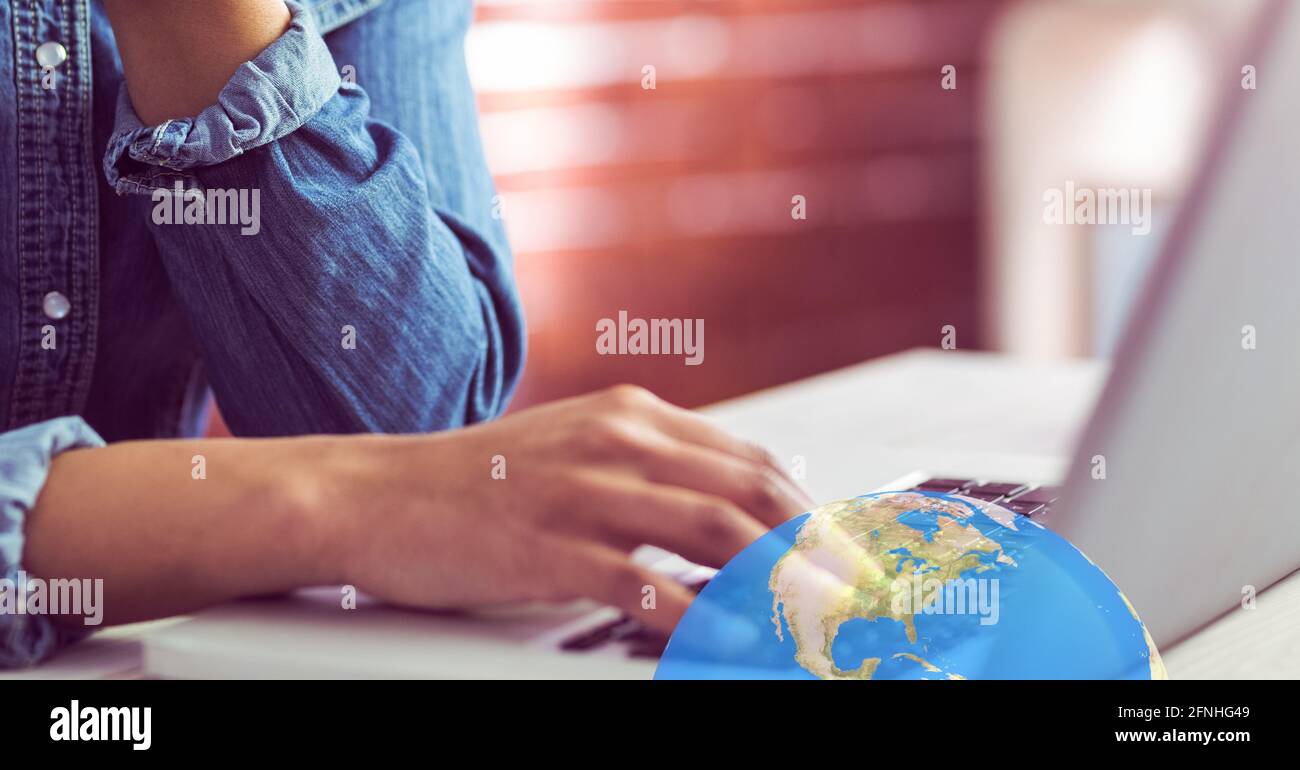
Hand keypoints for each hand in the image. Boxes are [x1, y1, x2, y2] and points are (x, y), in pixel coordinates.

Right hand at [335, 385, 814, 633]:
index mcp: (632, 417)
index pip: (751, 461)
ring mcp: (585, 492)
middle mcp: (618, 442)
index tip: (846, 556)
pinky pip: (644, 584)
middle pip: (750, 491)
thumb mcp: (572, 451)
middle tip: (859, 597)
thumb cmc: (473, 483)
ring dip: (780, 581)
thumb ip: (646, 472)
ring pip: (714, 531)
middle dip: (818, 548)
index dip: (811, 513)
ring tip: (824, 623)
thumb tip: (722, 510)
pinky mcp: (550, 546)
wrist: (373, 493)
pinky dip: (699, 618)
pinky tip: (731, 643)